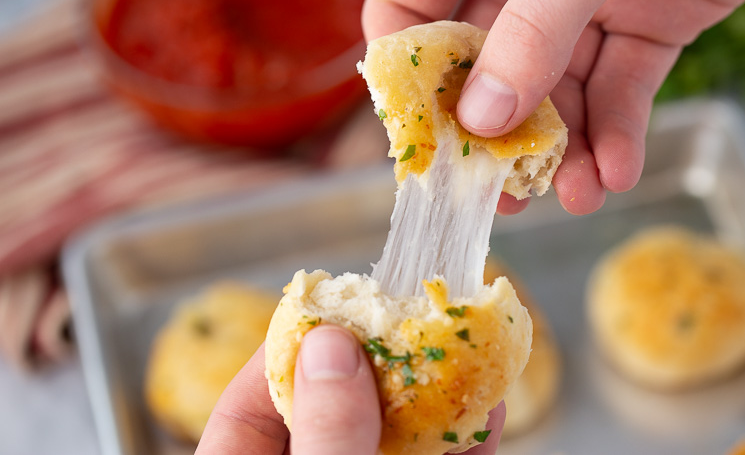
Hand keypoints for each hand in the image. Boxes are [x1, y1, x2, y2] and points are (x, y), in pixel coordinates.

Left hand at [196, 325, 504, 453]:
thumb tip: (332, 343)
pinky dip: (457, 446)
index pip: (255, 399)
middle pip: (335, 412)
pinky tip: (486, 418)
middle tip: (421, 323)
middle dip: (387, 368)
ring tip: (470, 358)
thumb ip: (321, 435)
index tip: (342, 307)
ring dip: (434, 402)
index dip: (299, 345)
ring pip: (390, 440)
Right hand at [363, 0, 744, 214]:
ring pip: (557, 90)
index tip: (422, 133)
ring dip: (564, 149)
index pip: (410, 3)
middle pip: (484, 66)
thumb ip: (536, 27)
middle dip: (494, 131)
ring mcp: (585, 2)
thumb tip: (484, 119)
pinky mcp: (645, 25)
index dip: (409, 71)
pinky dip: (619, 133)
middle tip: (499, 190)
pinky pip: (619, 89)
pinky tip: (617, 172)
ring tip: (576, 196)